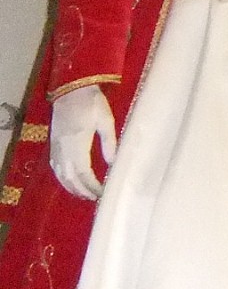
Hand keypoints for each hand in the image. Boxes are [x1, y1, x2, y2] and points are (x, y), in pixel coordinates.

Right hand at [49, 84, 116, 199]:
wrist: (71, 90)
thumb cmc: (92, 103)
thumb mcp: (106, 121)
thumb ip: (109, 143)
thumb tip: (113, 163)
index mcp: (77, 145)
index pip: (83, 173)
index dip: (92, 186)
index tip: (102, 193)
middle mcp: (63, 150)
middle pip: (69, 178)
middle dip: (82, 190)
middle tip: (94, 198)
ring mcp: (56, 147)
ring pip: (60, 175)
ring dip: (71, 186)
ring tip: (84, 194)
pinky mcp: (53, 144)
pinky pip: (55, 167)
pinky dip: (62, 178)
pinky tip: (70, 180)